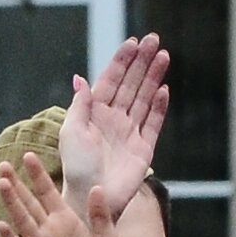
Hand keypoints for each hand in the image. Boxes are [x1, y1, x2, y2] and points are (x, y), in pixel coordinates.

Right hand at [0, 153, 119, 236]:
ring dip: (12, 203)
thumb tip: (97, 187)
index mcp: (68, 222)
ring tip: (1, 183)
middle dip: (17, 184)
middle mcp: (51, 231)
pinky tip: (2, 223)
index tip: (28, 156)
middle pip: (30, 202)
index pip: (49, 193)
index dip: (39, 176)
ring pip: (23, 220)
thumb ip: (100, 216)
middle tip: (3, 164)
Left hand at [61, 33, 168, 219]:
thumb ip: (80, 105)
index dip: (122, 61)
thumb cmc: (75, 167)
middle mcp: (114, 118)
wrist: (90, 196)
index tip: (132, 42)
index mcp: (94, 112)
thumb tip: (81, 78)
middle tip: (154, 40)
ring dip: (154, 77)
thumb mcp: (71, 132)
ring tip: (164, 56)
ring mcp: (130, 132)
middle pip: (131, 84)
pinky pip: (153, 122)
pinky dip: (159, 107)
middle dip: (142, 62)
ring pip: (144, 98)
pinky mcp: (144, 147)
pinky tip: (164, 89)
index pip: (111, 80)